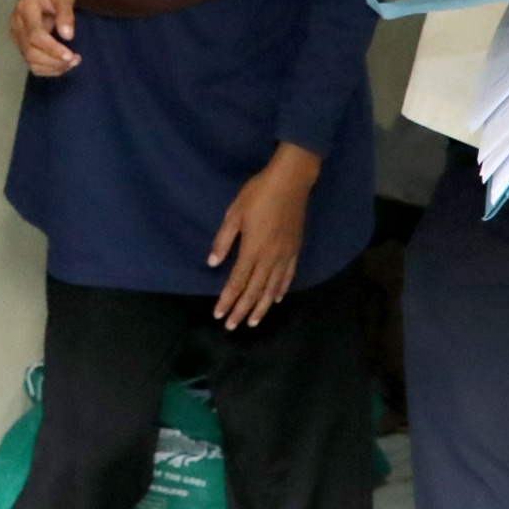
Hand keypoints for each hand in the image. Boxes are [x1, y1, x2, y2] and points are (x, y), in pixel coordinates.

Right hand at [9, 0, 80, 76]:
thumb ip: (65, 13)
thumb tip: (67, 36)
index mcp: (25, 9)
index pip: (35, 35)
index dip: (52, 49)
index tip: (70, 55)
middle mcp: (16, 24)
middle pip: (30, 52)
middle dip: (54, 61)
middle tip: (75, 60)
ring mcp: (16, 35)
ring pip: (29, 60)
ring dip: (51, 67)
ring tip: (71, 63)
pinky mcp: (20, 43)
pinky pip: (30, 61)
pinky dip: (46, 68)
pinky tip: (61, 65)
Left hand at [208, 144, 318, 329]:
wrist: (291, 181)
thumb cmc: (258, 194)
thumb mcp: (234, 213)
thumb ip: (224, 240)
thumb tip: (213, 263)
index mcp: (252, 249)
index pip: (237, 282)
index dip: (227, 300)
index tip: (219, 315)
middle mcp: (269, 258)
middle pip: (254, 291)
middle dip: (242, 310)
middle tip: (232, 326)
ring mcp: (284, 255)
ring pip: (271, 289)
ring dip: (260, 307)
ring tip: (253, 322)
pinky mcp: (295, 250)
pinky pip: (287, 277)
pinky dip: (280, 291)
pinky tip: (275, 299)